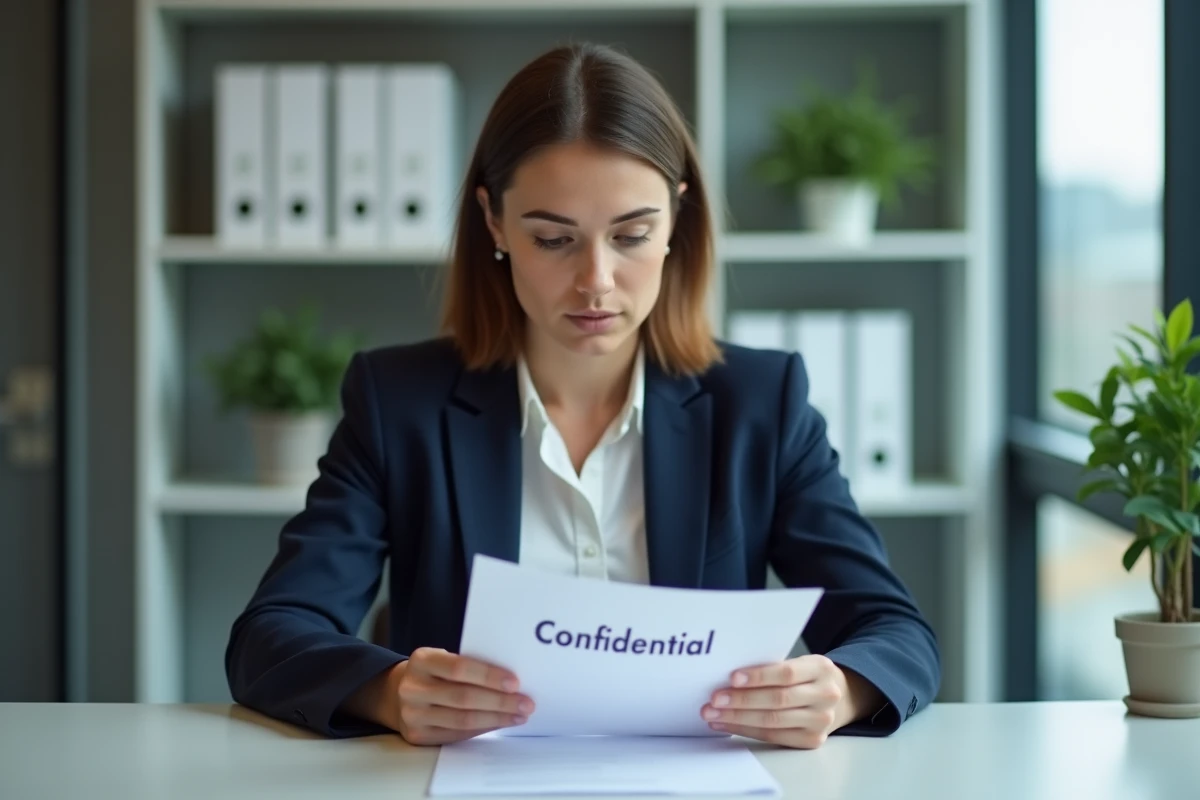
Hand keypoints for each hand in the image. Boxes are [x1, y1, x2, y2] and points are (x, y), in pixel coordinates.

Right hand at [391, 647, 534, 745]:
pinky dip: (483, 728)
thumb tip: (511, 680)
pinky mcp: (418, 735)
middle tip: (526, 703)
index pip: (458, 668)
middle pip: (463, 697)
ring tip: (518, 715)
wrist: (397, 693)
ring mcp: (413, 714)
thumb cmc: (433, 673)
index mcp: (421, 661)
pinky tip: (500, 723)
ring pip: (462, 720)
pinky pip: (457, 734)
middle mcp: (412, 688)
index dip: (488, 676)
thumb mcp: (442, 659)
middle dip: (500, 702)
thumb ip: (468, 665)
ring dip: (496, 718)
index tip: (515, 682)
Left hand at [700, 654, 881, 749]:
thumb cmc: (808, 676)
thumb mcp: (801, 663)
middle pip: (778, 700)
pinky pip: (773, 737)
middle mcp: (825, 696)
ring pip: (773, 721)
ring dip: (737, 718)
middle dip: (741, 701)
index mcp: (821, 669)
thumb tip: (730, 676)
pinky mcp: (812, 740)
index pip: (786, 674)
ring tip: (713, 714)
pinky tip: (726, 724)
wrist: (840, 698)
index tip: (732, 678)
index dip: (758, 677)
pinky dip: (745, 730)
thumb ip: (774, 667)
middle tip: (714, 699)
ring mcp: (820, 721)